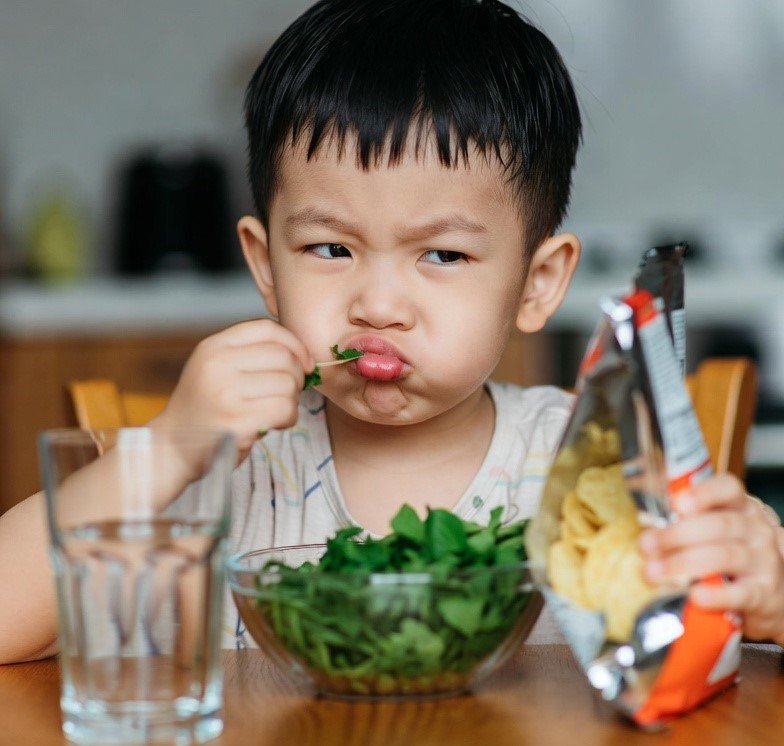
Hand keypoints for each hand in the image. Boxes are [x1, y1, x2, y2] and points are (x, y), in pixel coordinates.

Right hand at [151, 319, 313, 458]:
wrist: (172, 448)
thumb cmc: (205, 408)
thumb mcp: (216, 368)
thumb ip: (249, 353)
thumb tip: (301, 352)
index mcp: (213, 346)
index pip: (267, 329)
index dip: (295, 344)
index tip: (304, 362)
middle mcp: (217, 365)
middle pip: (284, 357)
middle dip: (296, 377)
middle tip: (287, 393)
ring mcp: (225, 393)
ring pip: (288, 385)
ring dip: (292, 401)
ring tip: (275, 410)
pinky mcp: (237, 421)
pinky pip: (285, 410)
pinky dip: (288, 418)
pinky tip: (275, 424)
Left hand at [638, 474, 783, 644]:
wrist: (774, 596)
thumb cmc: (735, 558)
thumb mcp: (718, 532)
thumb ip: (689, 524)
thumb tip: (646, 530)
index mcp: (741, 508)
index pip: (728, 489)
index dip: (703, 493)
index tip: (678, 503)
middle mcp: (755, 531)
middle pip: (719, 525)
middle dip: (677, 534)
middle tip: (647, 545)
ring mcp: (763, 562)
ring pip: (724, 556)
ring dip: (683, 562)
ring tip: (654, 572)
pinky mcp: (764, 595)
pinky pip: (740, 593)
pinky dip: (716, 595)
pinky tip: (695, 595)